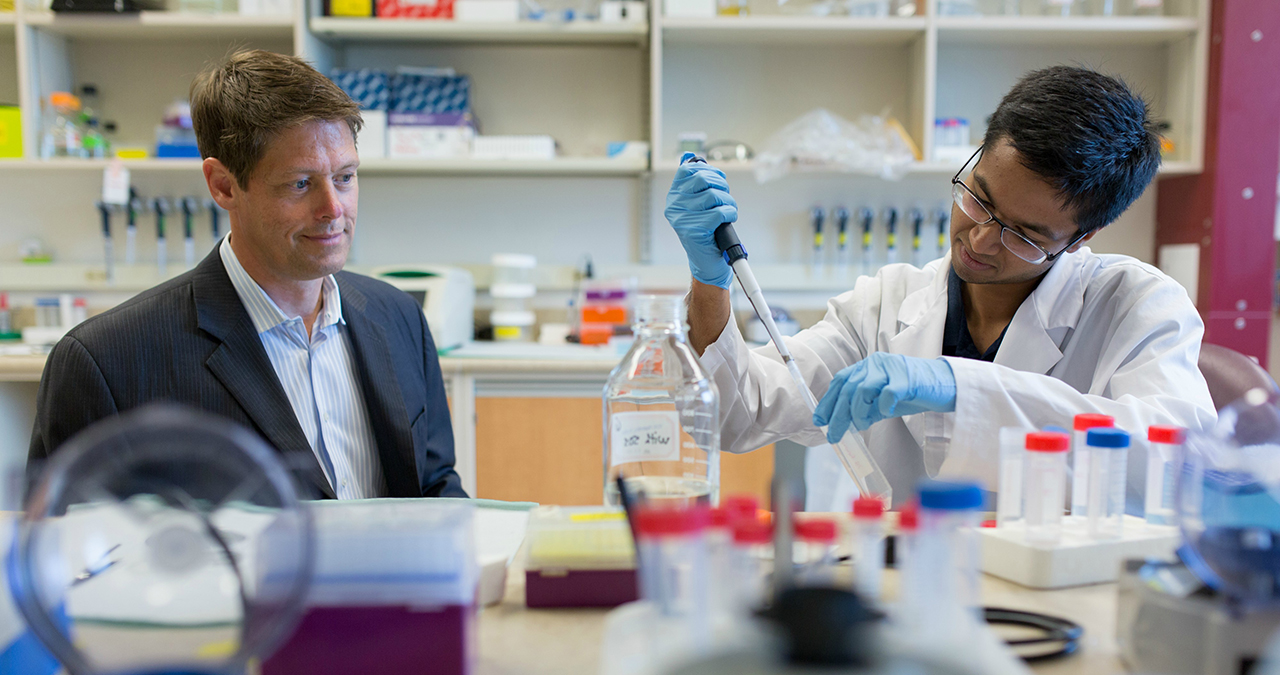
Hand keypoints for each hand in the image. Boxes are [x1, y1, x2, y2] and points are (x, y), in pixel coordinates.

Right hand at [665, 152, 736, 288]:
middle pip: (703, 179)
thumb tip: (690, 157)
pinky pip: (720, 211)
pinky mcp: (693, 230)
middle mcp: (674, 205)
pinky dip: (730, 214)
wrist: (707, 261)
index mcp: (674, 196)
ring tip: (727, 212)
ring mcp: (682, 218)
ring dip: (728, 203)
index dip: (709, 172)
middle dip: (722, 187)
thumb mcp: (698, 204)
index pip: (689, 170)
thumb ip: (695, 181)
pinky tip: (728, 220)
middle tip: (725, 199)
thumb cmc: (706, 231)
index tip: (718, 182)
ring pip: (714, 195)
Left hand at [813, 353, 955, 442]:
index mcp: (868, 366)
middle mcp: (876, 363)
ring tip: (864, 424)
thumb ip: (864, 408)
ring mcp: (891, 368)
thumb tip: (842, 424)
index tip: (819, 420)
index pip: (841, 381)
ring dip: (859, 412)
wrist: (945, 385)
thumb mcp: (883, 401)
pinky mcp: (906, 378)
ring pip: (863, 390)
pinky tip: (886, 412)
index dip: (828, 401)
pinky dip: (882, 406)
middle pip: (848, 388)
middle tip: (835, 435)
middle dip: (838, 415)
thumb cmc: (913, 392)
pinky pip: (887, 393)